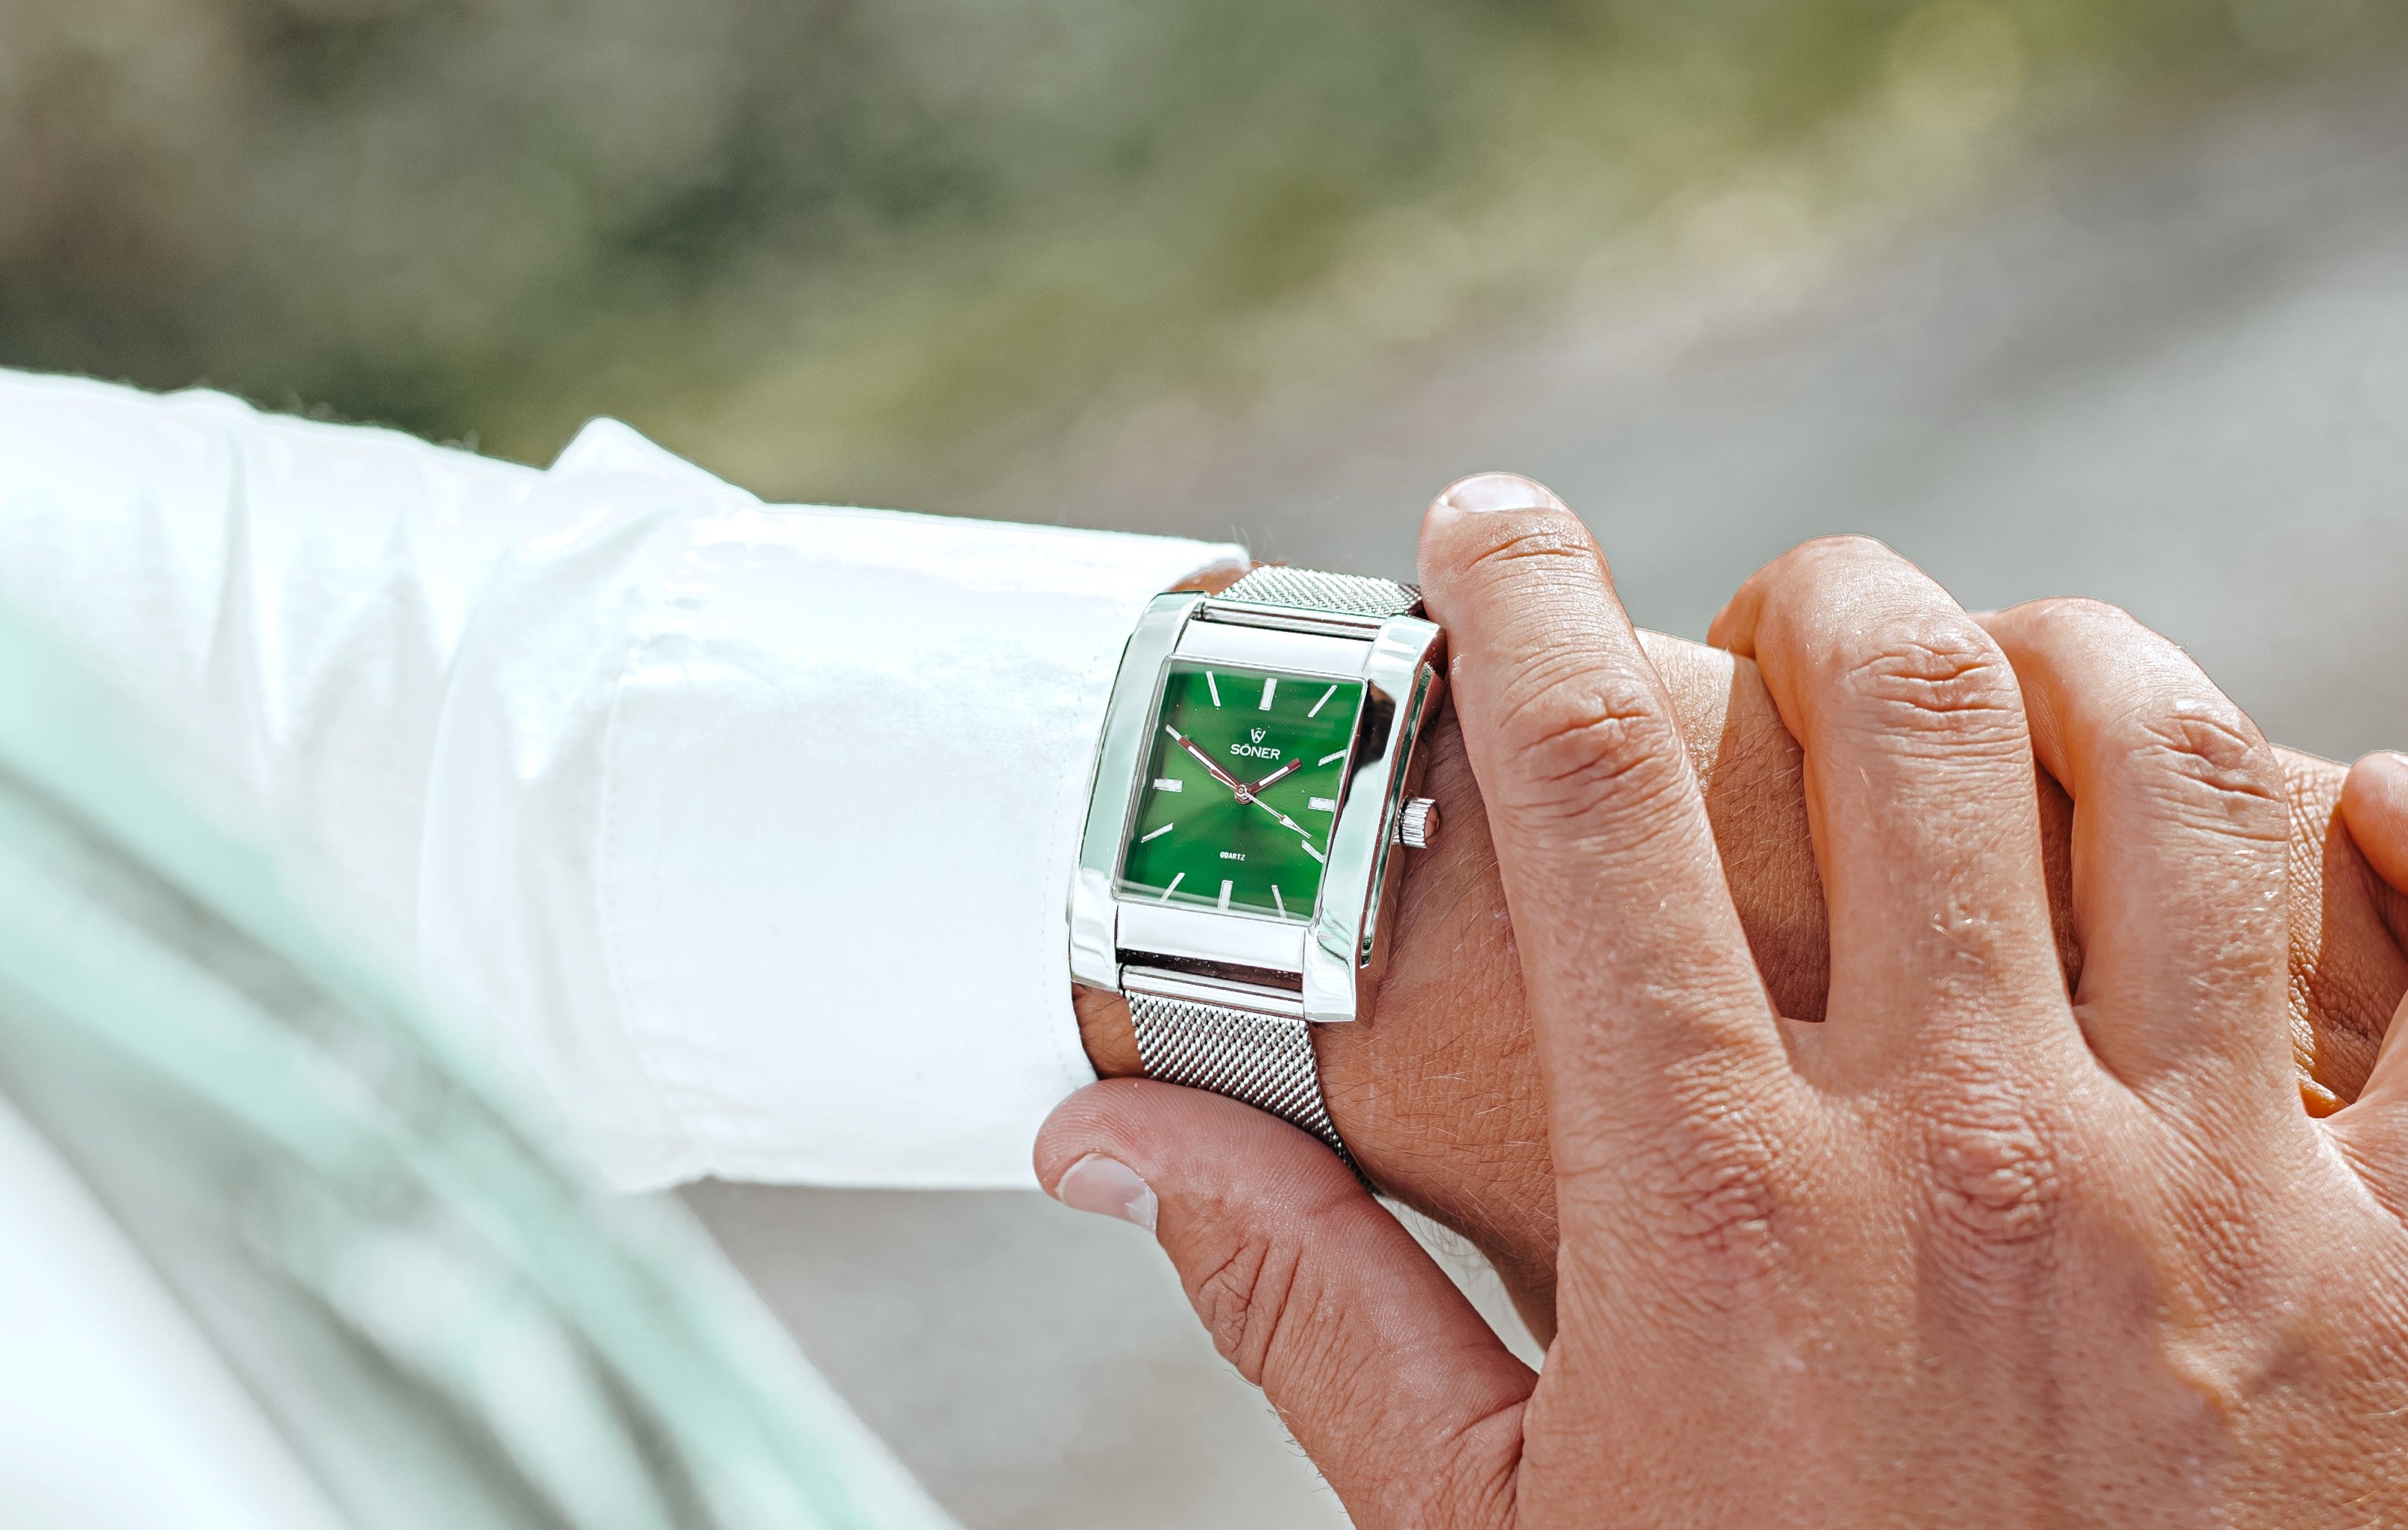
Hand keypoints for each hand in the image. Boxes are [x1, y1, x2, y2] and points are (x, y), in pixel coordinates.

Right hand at [1044, 512, 2407, 1523]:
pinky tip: (2327, 801)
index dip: (1518, 602)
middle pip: (1903, 705)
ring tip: (1999, 688)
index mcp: (1720, 1208)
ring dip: (2071, 666)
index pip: (1592, 791)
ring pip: (2171, 773)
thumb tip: (1105, 1130)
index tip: (1485, 527)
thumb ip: (1309, 1305)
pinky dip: (2400, 830)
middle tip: (1766, 634)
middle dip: (1815, 600)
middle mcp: (1973, 1157)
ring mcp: (2227, 1202)